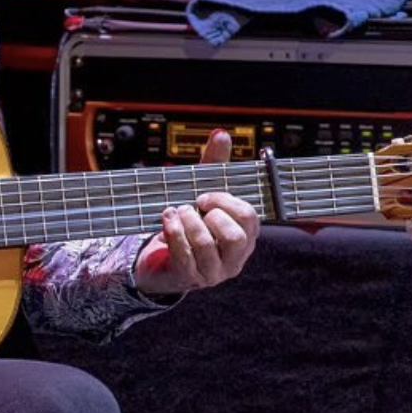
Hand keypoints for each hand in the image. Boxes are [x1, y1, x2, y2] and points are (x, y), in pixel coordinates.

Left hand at [133, 129, 258, 298]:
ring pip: (206, 245)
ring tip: (177, 210)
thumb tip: (222, 134)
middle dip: (211, 215)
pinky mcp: (189, 278)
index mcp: (245, 236)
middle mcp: (234, 257)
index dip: (226, 201)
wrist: (162, 258)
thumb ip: (214, 164)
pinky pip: (184, 255)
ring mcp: (213, 272)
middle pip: (235, 237)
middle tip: (194, 205)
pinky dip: (173, 232)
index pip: (249, 218)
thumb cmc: (190, 223)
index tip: (205, 194)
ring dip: (187, 222)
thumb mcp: (203, 192)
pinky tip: (167, 219)